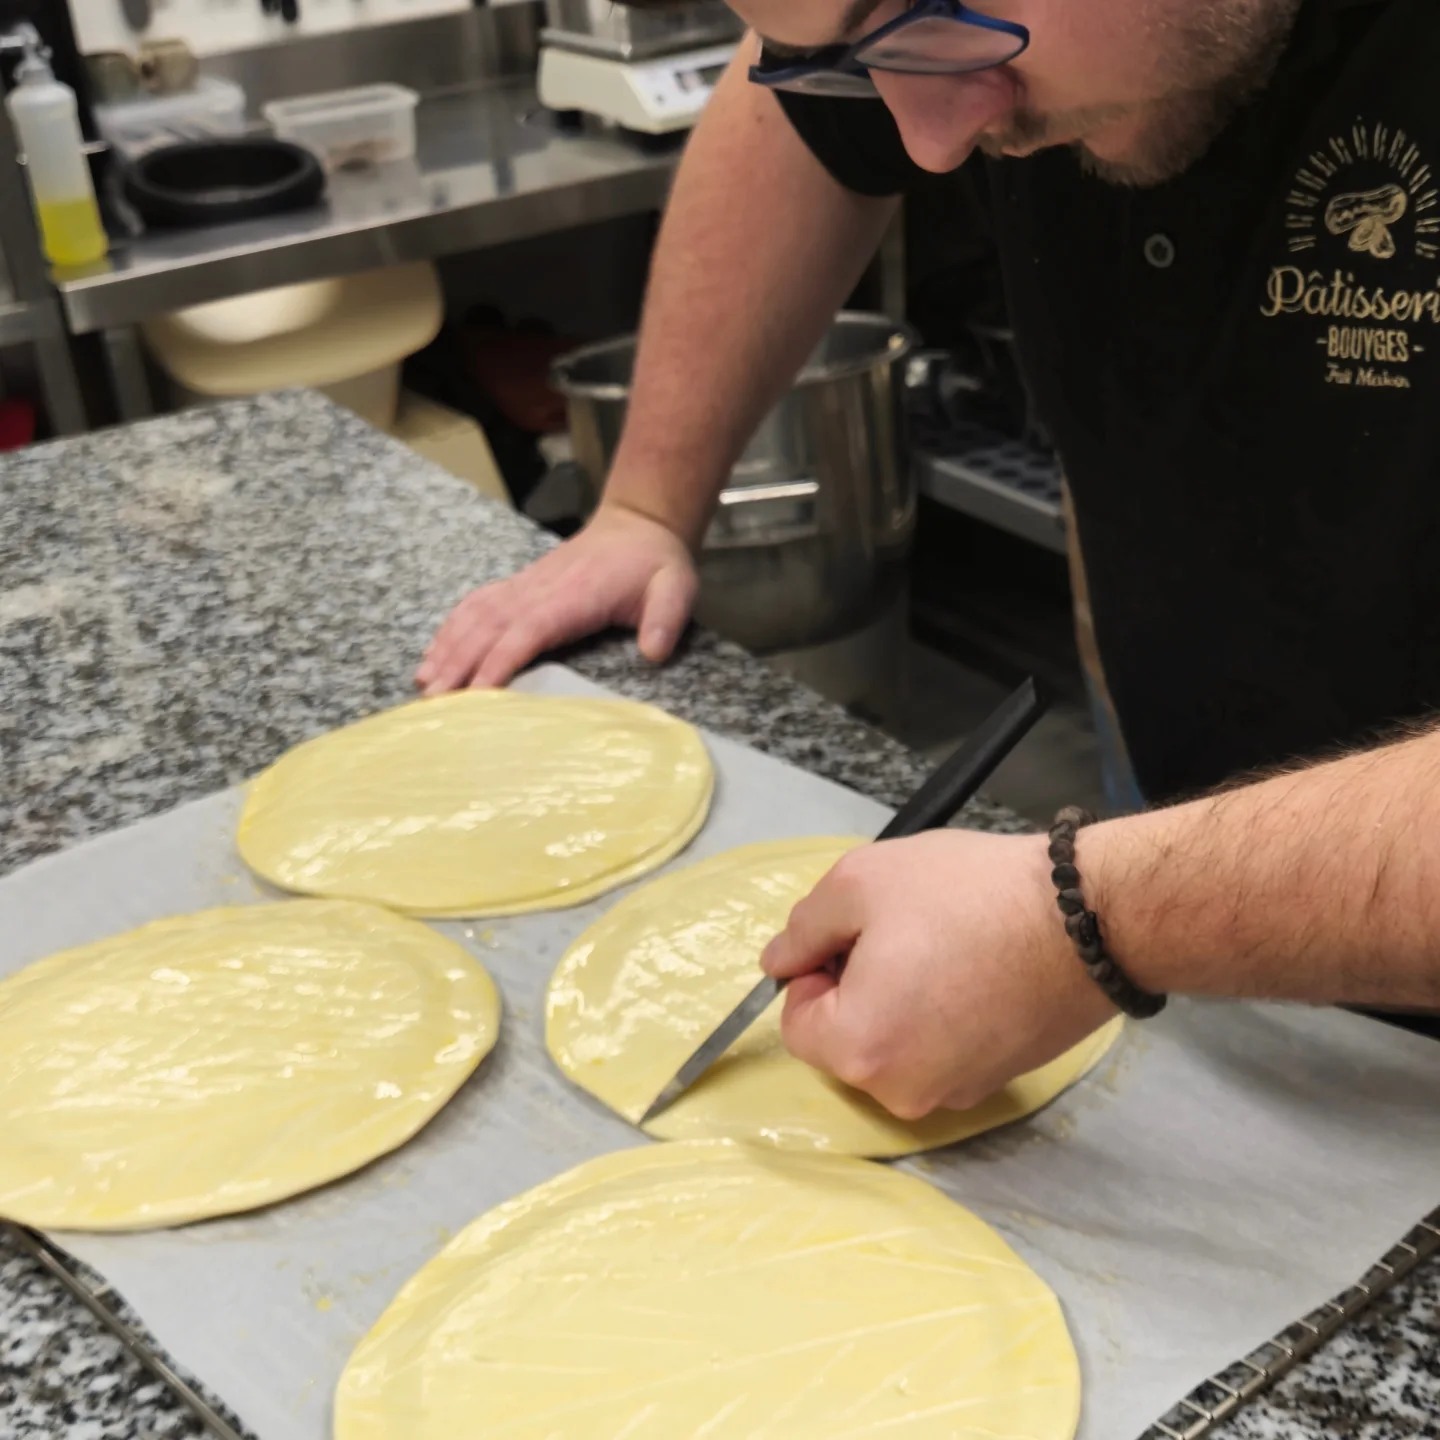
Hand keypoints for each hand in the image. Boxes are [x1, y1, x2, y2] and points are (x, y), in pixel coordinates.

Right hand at [417, 503, 698, 692]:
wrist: (637, 526)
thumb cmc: (654, 563)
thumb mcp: (675, 587)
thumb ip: (666, 618)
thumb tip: (654, 651)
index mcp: (572, 596)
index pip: (528, 631)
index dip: (500, 661)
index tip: (478, 692)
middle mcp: (539, 590)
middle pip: (489, 628)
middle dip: (459, 663)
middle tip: (434, 701)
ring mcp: (525, 586)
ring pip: (476, 616)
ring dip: (447, 648)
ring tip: (424, 683)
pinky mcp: (520, 586)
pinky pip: (477, 605)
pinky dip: (451, 628)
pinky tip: (435, 653)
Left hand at [760, 830, 1115, 1119]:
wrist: (1088, 918)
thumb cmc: (967, 896)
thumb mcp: (860, 882)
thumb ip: (802, 928)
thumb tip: (778, 964)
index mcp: (858, 1050)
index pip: (796, 1021)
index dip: (815, 969)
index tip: (859, 932)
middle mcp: (903, 1091)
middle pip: (845, 1039)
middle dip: (857, 985)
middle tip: (901, 932)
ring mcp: (956, 1093)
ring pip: (894, 1043)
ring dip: (900, 999)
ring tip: (944, 946)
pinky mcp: (997, 1081)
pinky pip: (941, 1048)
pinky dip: (944, 1014)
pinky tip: (976, 968)